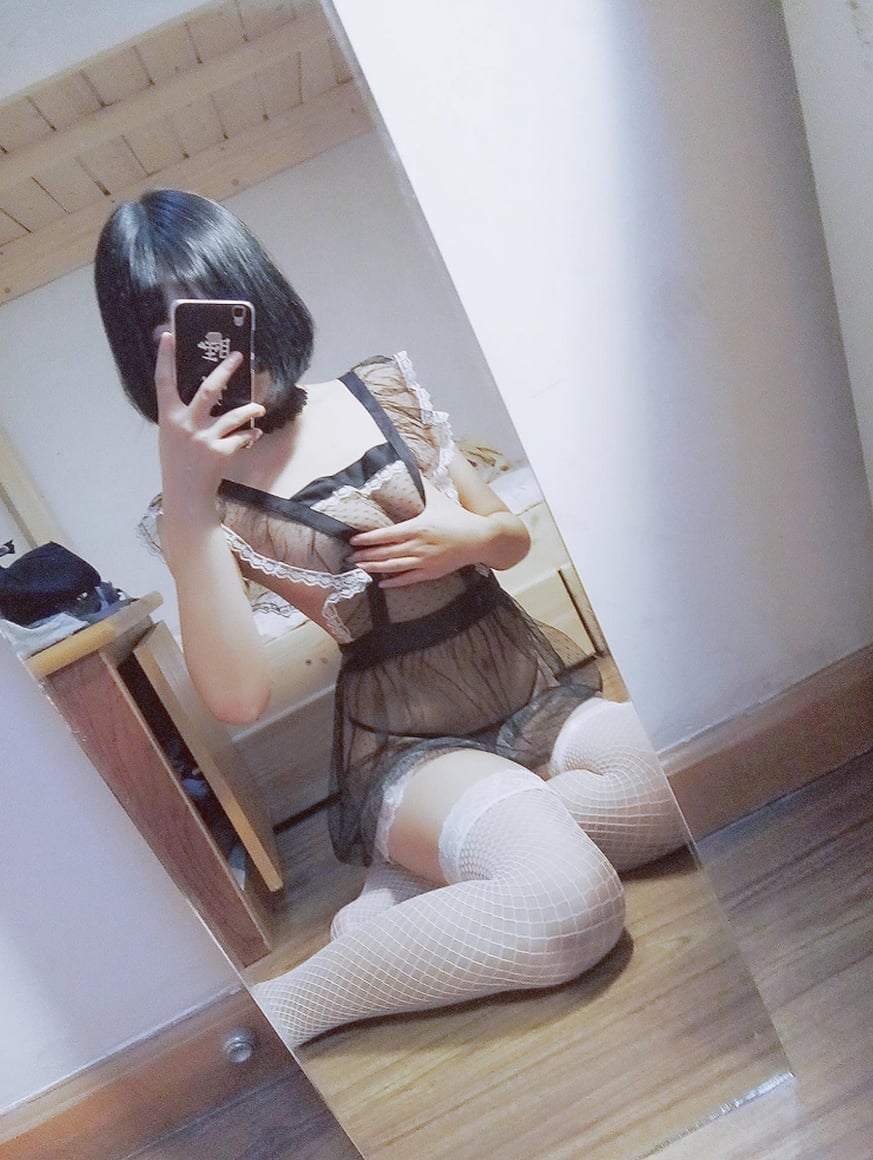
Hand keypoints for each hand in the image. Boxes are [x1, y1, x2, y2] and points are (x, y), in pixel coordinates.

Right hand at [154, 331, 264, 508]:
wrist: (186, 495)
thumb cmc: (177, 462)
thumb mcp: (172, 435)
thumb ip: (182, 415)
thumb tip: (205, 393)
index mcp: (169, 417)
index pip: (164, 381)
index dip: (165, 357)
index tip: (169, 335)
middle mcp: (186, 424)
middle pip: (208, 390)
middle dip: (225, 370)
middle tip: (238, 356)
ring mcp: (204, 438)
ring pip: (235, 415)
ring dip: (251, 409)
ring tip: (259, 408)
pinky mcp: (221, 452)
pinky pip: (242, 437)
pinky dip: (251, 435)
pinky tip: (255, 434)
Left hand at [348, 483, 491, 586]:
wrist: (479, 539)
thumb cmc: (458, 517)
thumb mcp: (438, 499)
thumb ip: (423, 485)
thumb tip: (411, 466)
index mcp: (417, 527)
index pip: (386, 535)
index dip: (368, 539)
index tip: (353, 540)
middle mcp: (418, 546)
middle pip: (386, 553)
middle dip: (366, 555)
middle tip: (350, 557)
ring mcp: (424, 561)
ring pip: (394, 567)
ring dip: (375, 568)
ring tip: (360, 568)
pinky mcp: (431, 573)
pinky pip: (408, 579)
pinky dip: (394, 582)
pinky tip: (382, 584)